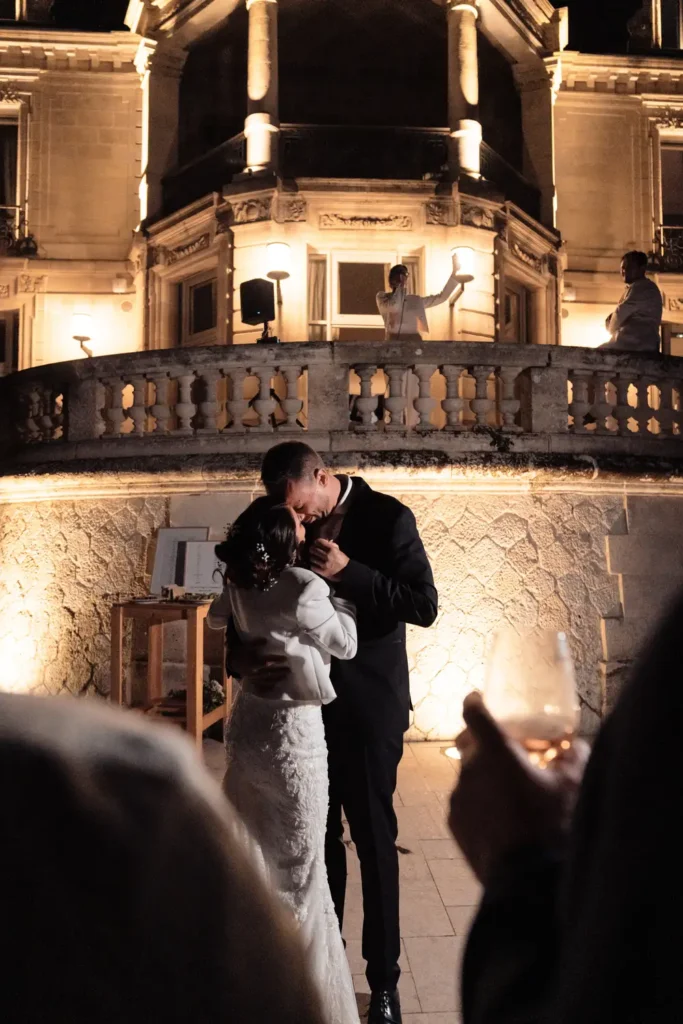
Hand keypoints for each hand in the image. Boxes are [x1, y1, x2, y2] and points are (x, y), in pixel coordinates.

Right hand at [230, 638, 288, 690]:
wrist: (232, 662)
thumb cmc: (242, 652)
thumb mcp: (247, 645)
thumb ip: (256, 642)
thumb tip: (266, 640)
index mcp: (254, 660)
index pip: (267, 660)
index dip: (276, 659)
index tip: (285, 659)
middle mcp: (255, 670)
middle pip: (269, 671)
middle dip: (280, 671)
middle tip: (289, 670)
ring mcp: (254, 677)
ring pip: (267, 679)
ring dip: (277, 678)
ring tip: (286, 676)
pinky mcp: (253, 681)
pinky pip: (262, 685)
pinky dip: (269, 685)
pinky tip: (276, 685)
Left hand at [309, 539, 349, 579]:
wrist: (347, 571)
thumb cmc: (342, 560)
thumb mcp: (338, 550)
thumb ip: (331, 545)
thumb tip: (323, 541)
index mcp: (332, 549)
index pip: (319, 542)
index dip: (316, 542)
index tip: (315, 543)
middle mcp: (328, 556)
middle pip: (314, 550)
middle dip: (312, 549)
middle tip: (312, 550)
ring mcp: (325, 564)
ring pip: (312, 558)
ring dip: (312, 557)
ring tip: (313, 557)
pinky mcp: (323, 572)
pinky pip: (313, 567)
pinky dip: (313, 565)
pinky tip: (315, 565)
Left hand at [448, 693, 588, 884]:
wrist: (527, 880)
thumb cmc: (551, 827)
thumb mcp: (573, 786)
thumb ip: (573, 756)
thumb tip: (573, 745)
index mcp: (495, 753)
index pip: (474, 714)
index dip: (475, 702)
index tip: (477, 698)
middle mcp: (470, 770)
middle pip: (470, 746)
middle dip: (486, 745)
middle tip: (507, 754)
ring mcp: (459, 798)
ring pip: (469, 776)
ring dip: (485, 778)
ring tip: (511, 794)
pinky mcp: (455, 823)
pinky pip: (466, 802)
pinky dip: (481, 803)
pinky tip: (502, 817)